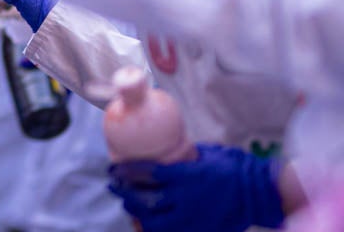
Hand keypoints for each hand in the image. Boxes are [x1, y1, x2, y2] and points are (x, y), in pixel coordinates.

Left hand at [108, 144, 284, 231]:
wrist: (261, 193)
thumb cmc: (234, 167)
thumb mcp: (205, 154)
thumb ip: (183, 156)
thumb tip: (161, 150)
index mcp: (187, 176)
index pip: (148, 173)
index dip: (126, 171)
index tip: (113, 168)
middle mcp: (187, 198)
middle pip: (146, 200)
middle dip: (125, 194)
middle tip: (114, 186)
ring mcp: (193, 218)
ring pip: (154, 222)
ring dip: (136, 214)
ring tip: (128, 206)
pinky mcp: (199, 231)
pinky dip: (154, 229)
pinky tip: (145, 224)